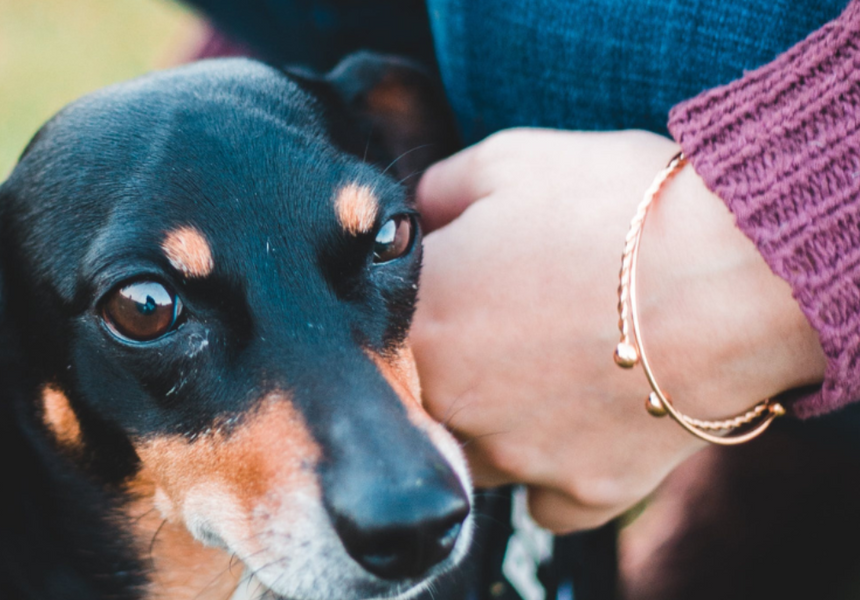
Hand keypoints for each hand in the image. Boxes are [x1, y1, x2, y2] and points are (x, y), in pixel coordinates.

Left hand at [410, 128, 824, 532]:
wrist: (736, 273)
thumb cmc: (617, 205)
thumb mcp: (509, 160)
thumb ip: (436, 190)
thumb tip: (414, 214)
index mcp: (420, 322)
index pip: (381, 327)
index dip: (422, 301)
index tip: (459, 283)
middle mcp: (452, 403)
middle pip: (424, 399)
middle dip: (455, 365)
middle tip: (510, 327)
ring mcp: (517, 456)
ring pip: (476, 455)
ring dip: (497, 422)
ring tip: (550, 372)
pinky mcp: (585, 491)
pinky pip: (548, 499)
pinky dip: (559, 470)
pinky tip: (585, 423)